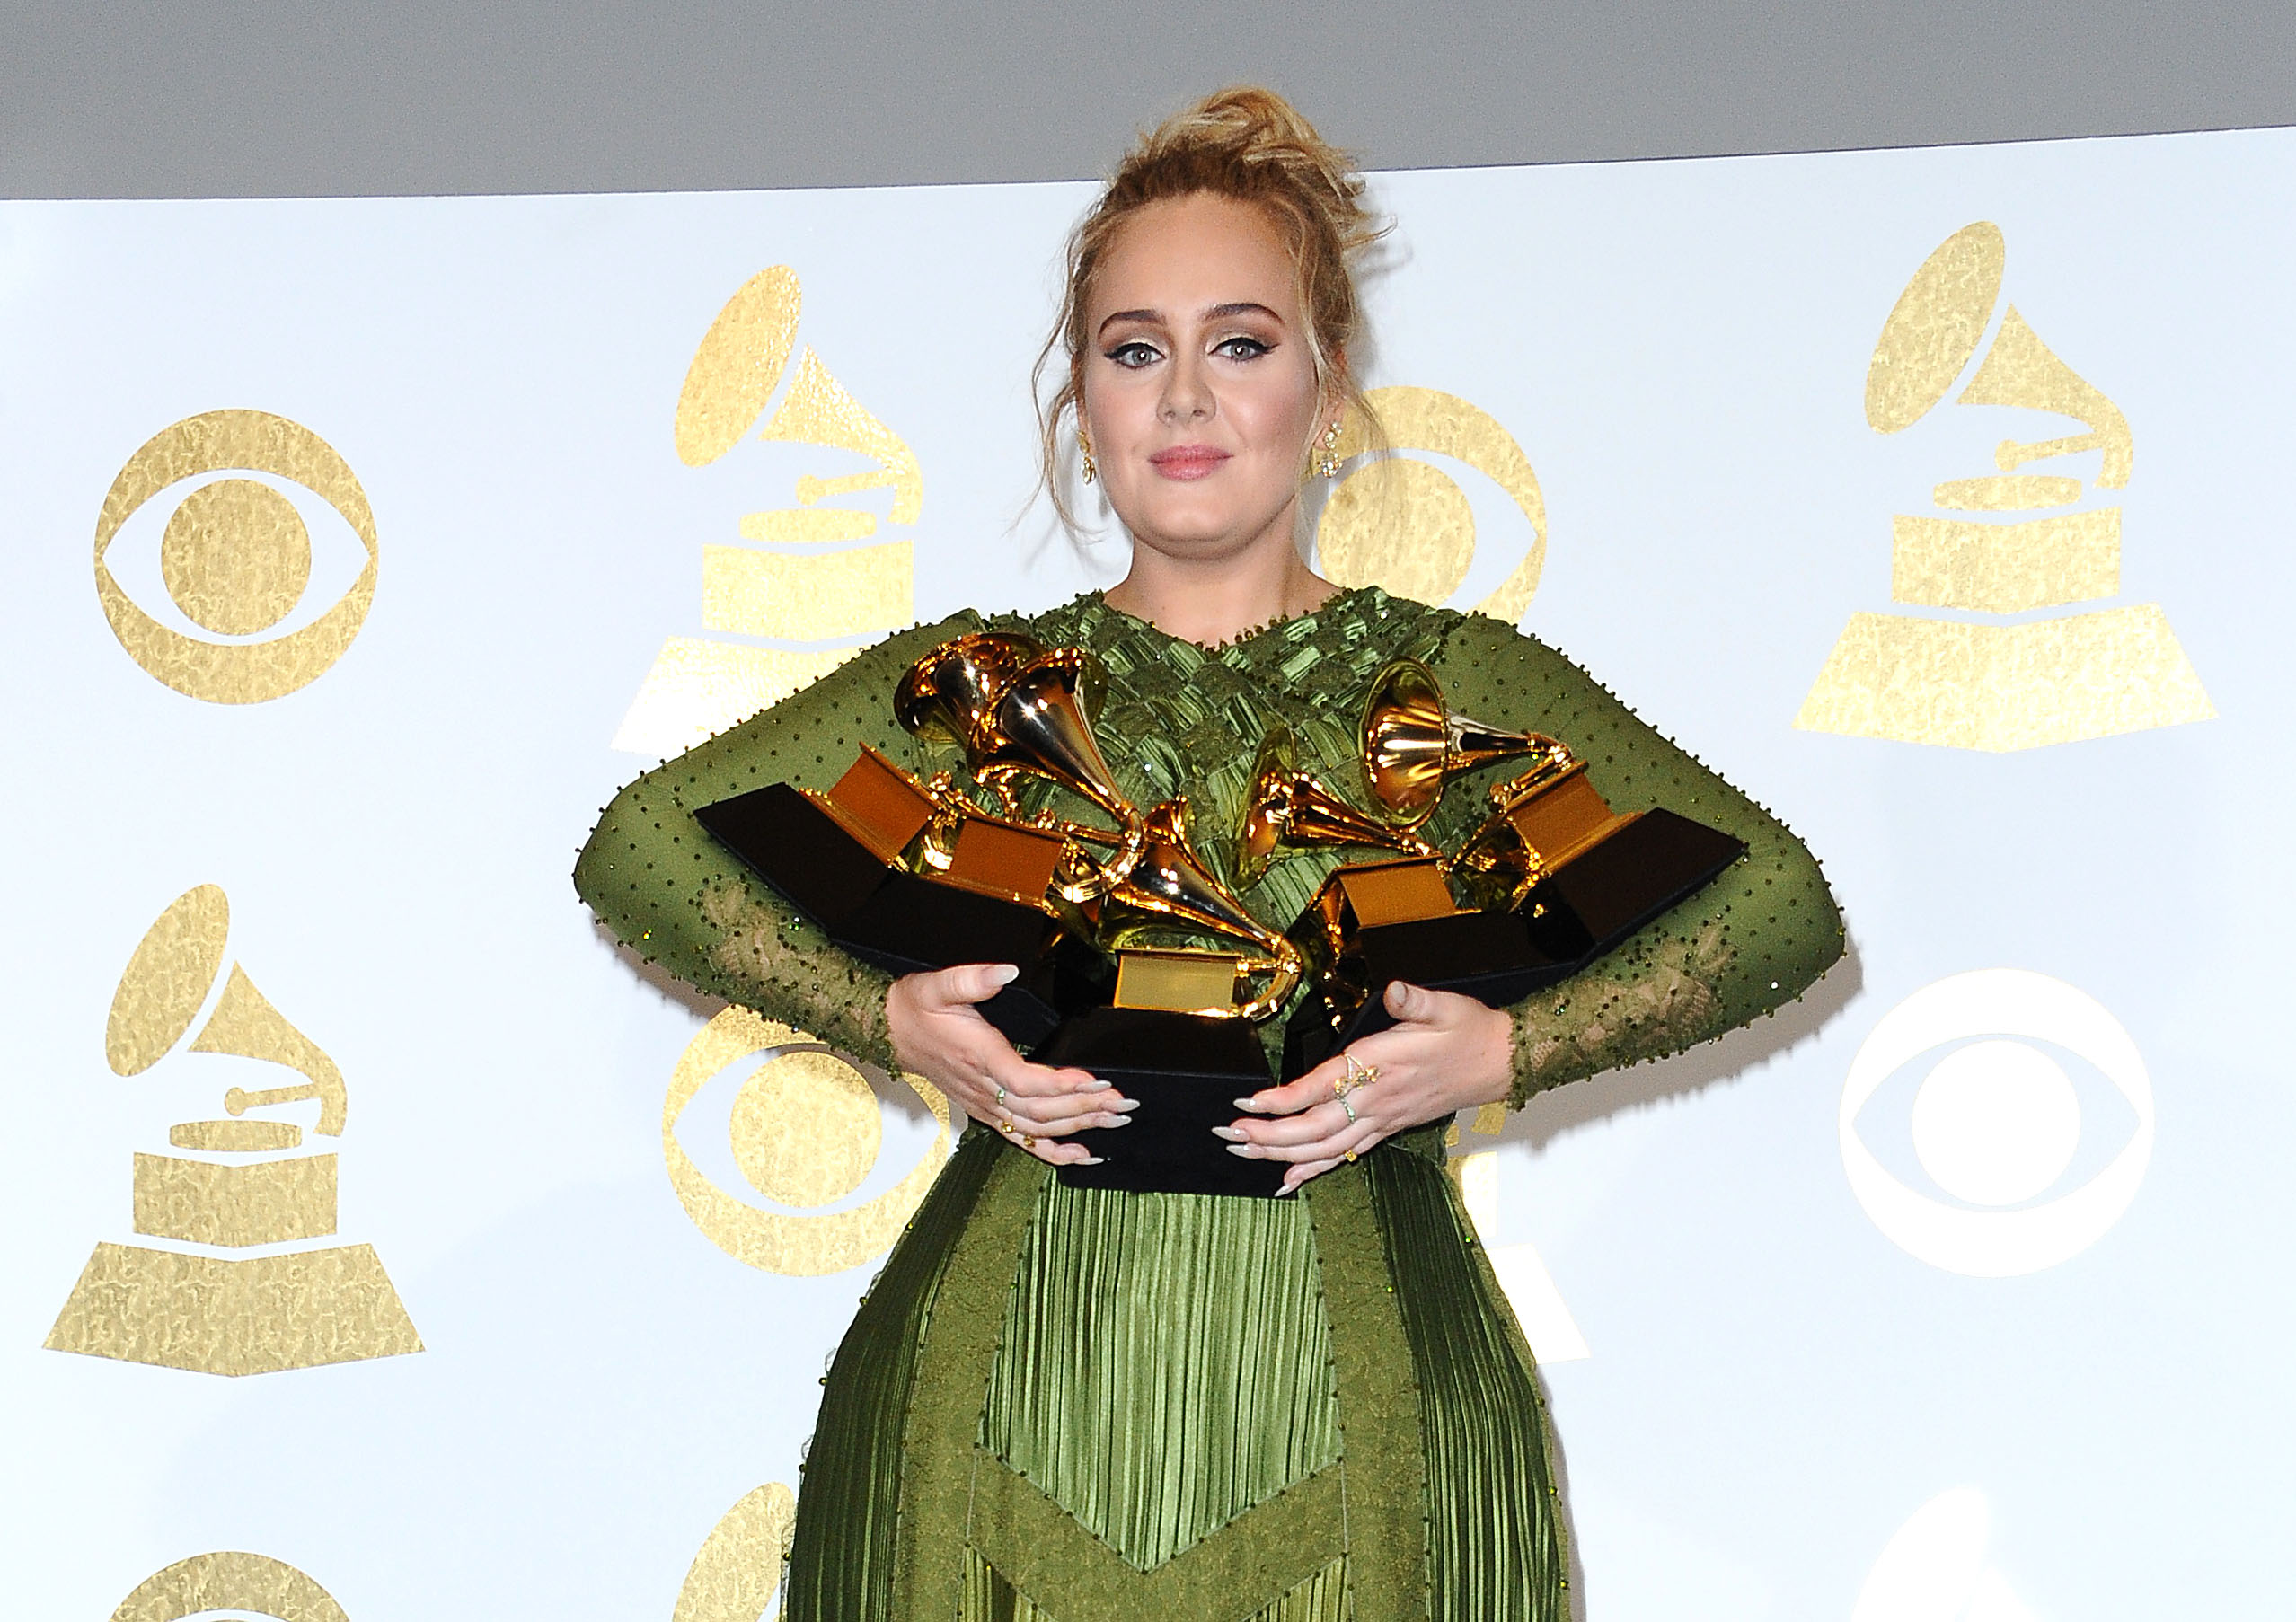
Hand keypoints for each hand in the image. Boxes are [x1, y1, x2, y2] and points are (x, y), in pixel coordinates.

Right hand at [885, 963, 1134, 1166]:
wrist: (889, 1033)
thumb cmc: (915, 1009)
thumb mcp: (938, 985)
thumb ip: (972, 978)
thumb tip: (1005, 970)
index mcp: (978, 1057)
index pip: (1025, 1082)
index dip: (1063, 1086)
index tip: (1097, 1080)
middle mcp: (983, 1088)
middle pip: (1040, 1111)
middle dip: (1086, 1108)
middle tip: (1124, 1103)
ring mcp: (985, 1105)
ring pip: (1037, 1127)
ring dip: (1080, 1127)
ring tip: (1115, 1120)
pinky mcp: (986, 1112)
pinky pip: (1022, 1139)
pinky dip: (1054, 1151)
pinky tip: (1083, 1154)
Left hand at [1220, 980, 1511, 1193]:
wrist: (1500, 1061)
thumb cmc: (1467, 1032)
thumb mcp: (1442, 1006)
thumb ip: (1414, 1000)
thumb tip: (1397, 990)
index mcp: (1380, 1066)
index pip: (1322, 1087)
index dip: (1284, 1098)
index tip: (1249, 1101)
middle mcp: (1377, 1100)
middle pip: (1314, 1128)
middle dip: (1269, 1134)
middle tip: (1229, 1134)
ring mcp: (1382, 1119)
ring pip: (1325, 1147)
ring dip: (1282, 1153)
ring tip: (1245, 1152)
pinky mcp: (1388, 1127)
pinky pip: (1345, 1155)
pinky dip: (1314, 1168)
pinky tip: (1289, 1179)